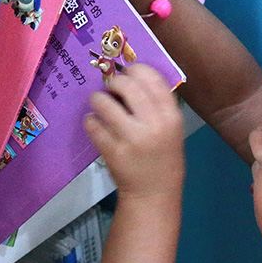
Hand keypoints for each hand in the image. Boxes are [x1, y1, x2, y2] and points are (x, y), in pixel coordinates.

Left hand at [85, 64, 184, 199]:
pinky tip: (96, 125)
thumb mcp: (171, 128)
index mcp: (170, 116)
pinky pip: (92, 124)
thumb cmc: (162, 156)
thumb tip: (129, 76)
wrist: (154, 192)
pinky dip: (90, 121)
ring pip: (103, 102)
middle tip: (111, 89)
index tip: (128, 74)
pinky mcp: (112, 151)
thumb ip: (156, 104)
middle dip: (113, 82)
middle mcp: (152, 124)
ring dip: (97, 100)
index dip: (135, 69)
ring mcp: (130, 138)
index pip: (151, 77)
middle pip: (126, 85)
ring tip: (100, 106)